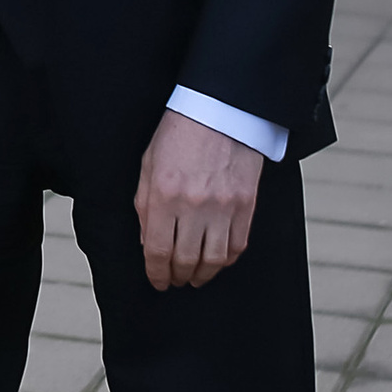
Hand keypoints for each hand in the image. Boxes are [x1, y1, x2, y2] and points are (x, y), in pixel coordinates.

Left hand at [134, 107, 261, 292]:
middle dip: (177, 277)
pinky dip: (226, 260)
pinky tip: (216, 261)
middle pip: (185, 260)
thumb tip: (148, 242)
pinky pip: (237, 245)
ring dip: (202, 275)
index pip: (157, 250)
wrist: (220, 110)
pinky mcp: (246, 204)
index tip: (157, 281)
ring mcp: (223, 206)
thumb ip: (145, 206)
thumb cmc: (179, 133)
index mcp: (164, 194)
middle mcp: (193, 204)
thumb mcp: (148, 165)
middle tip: (175, 281)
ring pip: (214, 260)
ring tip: (195, 277)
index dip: (156, 273)